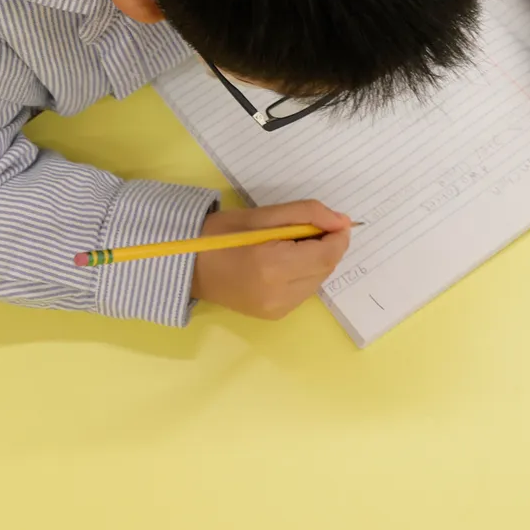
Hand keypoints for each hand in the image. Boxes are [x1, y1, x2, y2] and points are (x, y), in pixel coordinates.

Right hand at [191, 200, 351, 319]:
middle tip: (306, 229)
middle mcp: (280, 294)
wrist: (187, 266)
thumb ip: (306, 213)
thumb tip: (342, 222)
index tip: (334, 221)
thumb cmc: (219, 234)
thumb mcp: (262, 214)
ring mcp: (278, 309)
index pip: (328, 254)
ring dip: (315, 261)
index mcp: (275, 266)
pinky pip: (303, 292)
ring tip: (289, 246)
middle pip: (326, 268)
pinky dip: (302, 275)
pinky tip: (282, 264)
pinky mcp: (274, 316)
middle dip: (326, 247)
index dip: (338, 236)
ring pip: (317, 281)